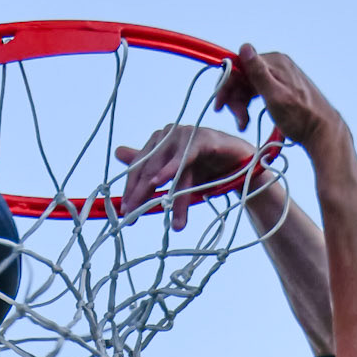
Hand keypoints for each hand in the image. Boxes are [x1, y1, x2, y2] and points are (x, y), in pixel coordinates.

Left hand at [115, 123, 276, 229]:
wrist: (239, 164)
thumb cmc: (204, 167)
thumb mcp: (173, 173)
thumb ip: (148, 165)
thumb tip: (117, 152)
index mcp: (157, 142)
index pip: (138, 169)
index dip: (130, 191)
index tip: (124, 214)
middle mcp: (167, 134)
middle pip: (148, 169)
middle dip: (140, 196)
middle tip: (133, 219)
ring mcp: (185, 134)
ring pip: (168, 169)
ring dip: (169, 198)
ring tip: (172, 223)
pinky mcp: (204, 138)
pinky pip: (186, 156)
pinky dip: (175, 168)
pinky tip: (165, 182)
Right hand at [214, 44, 345, 154]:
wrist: (322, 131)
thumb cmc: (300, 117)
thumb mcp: (274, 96)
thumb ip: (258, 72)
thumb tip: (244, 46)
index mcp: (275, 62)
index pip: (239, 67)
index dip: (226, 86)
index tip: (219, 105)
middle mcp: (277, 65)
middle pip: (243, 77)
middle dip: (235, 99)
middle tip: (239, 120)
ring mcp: (280, 76)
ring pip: (249, 86)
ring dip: (241, 105)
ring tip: (244, 124)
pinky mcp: (282, 87)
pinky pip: (258, 92)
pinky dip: (251, 105)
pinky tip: (250, 118)